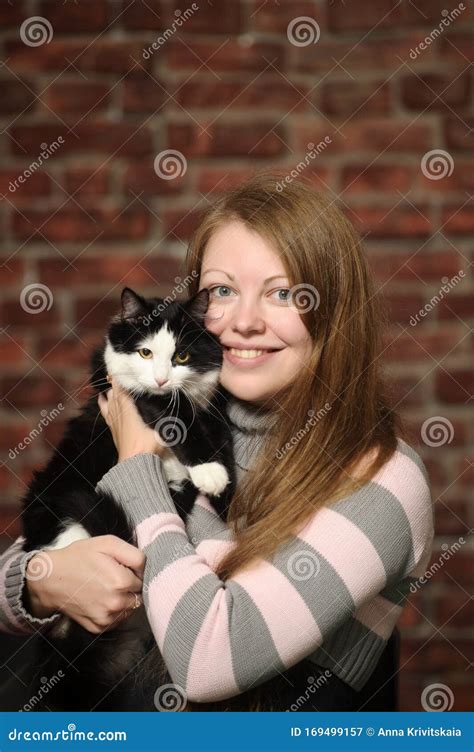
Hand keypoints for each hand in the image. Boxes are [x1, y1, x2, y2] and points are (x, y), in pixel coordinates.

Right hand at [25, 535, 145, 633]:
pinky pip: (118, 620)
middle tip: (114, 575)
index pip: (145, 578)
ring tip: (106, 587)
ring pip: (131, 608)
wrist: (50, 578)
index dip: (135, 571)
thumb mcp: (107, 543)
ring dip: (125, 599)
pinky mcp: (98, 628)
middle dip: (132, 586)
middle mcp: (116, 603)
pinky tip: (102, 598)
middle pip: (140, 594)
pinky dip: (115, 610)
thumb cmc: (79, 557)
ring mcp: (107, 618)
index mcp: (121, 581)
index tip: (122, 566)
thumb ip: (134, 554)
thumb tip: (148, 567)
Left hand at [98, 376, 165, 461]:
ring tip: (118, 384)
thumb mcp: (161, 423)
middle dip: (120, 381)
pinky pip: (104, 409)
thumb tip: (168, 398)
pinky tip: (103, 398)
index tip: (129, 368)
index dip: (124, 375)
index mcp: (128, 404)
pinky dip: (103, 402)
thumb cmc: (149, 440)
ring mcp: (112, 416)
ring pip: (109, 397)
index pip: (121, 384)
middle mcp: (118, 407)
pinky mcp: (111, 425)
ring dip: (113, 390)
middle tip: (129, 375)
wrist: (136, 460)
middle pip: (115, 389)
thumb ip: (163, 409)